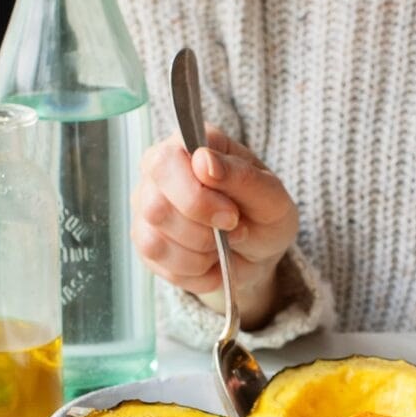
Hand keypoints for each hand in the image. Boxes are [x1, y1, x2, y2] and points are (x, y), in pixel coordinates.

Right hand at [132, 127, 298, 328]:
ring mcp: (146, 205)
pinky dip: (194, 271)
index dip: (197, 198)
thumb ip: (241, 176)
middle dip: (201, 232)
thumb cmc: (263, 216)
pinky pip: (158, 263)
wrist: (258, 254)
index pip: (167, 163)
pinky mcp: (144, 241)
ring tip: (223, 246)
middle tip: (234, 232)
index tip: (232, 216)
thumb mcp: (271, 197)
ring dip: (200, 254)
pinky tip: (210, 261)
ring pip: (155, 240)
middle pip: (156, 207)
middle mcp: (159, 170)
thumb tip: (204, 160)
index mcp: (189, 145)